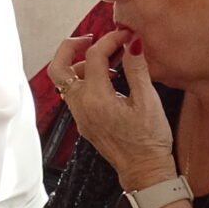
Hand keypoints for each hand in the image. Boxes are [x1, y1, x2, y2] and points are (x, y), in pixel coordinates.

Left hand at [49, 29, 178, 189]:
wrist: (145, 172)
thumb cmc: (150, 141)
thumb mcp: (148, 102)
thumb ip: (137, 69)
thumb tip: (132, 43)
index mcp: (96, 98)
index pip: (94, 56)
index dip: (110, 40)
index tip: (127, 35)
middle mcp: (81, 106)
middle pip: (58, 67)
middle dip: (71, 47)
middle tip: (92, 39)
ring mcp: (80, 116)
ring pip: (64, 81)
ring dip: (80, 64)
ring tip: (107, 61)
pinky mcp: (85, 122)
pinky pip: (74, 94)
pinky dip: (85, 79)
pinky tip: (108, 80)